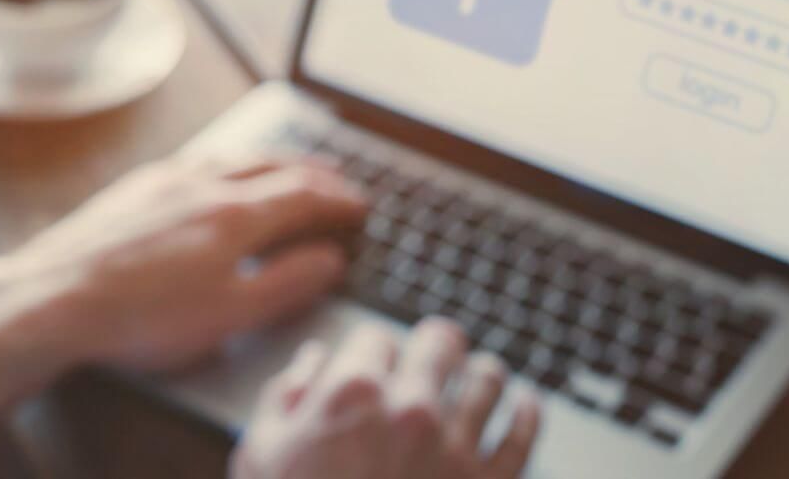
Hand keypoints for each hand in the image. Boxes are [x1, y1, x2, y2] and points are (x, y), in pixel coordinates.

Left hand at [0, 155, 366, 372]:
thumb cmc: (141, 316)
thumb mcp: (228, 315)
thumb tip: (328, 260)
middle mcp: (204, 183)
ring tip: (288, 167)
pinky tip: (219, 173)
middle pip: (273, 166)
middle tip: (337, 178)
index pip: (304, 195)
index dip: (338, 200)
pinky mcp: (135, 186)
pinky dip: (229, 162)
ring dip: (271, 160)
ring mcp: (165, 179)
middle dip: (312, 171)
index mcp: (235, 214)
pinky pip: (198, 160)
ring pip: (233, 157)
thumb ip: (285, 284)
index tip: (360, 206)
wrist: (53, 297)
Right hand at [232, 319, 542, 478]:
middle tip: (433, 355)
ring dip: (481, 373)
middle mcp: (411, 409)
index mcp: (352, 392)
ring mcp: (456, 448)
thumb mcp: (262, 453)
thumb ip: (286, 396)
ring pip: (489, 378)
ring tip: (479, 375)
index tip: (372, 367)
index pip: (376, 336)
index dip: (371, 351)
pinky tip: (523, 403)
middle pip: (442, 340)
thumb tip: (313, 361)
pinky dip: (527, 411)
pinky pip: (524, 434)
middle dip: (434, 345)